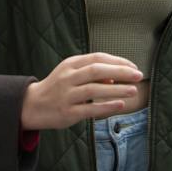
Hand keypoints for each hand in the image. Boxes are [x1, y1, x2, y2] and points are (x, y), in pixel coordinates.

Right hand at [21, 52, 143, 128]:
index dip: (117, 61)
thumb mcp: (71, 73)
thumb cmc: (58, 87)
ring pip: (94, 89)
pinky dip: (106, 106)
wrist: (32, 105)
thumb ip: (92, 72)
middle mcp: (68, 78)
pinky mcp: (67, 112)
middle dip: (120, 72)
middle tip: (138, 75)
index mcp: (70, 64)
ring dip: (116, 89)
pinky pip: (90, 109)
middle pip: (97, 70)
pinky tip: (120, 105)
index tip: (133, 66)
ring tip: (133, 90)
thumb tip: (115, 76)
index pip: (97, 58)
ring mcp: (67, 95)